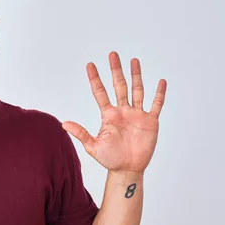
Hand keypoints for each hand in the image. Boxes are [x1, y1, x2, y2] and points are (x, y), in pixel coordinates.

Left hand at [62, 52, 166, 173]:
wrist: (127, 169)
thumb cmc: (110, 159)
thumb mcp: (93, 146)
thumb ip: (81, 133)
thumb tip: (64, 124)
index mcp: (109, 115)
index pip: (100, 92)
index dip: (95, 79)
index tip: (90, 65)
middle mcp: (122, 111)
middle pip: (119, 86)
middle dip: (116, 70)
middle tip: (112, 54)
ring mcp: (137, 115)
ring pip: (137, 90)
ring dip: (136, 76)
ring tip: (134, 60)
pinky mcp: (150, 122)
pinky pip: (156, 105)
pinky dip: (159, 94)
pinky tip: (161, 82)